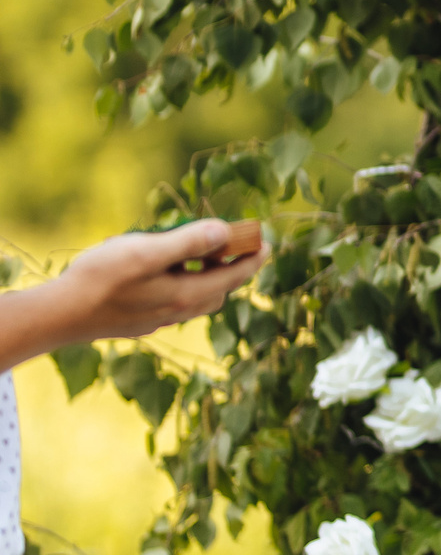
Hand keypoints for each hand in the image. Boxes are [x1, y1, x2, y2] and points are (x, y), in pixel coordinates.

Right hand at [0, 221, 266, 372]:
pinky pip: (172, 304)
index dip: (254, 258)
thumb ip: (189, 241)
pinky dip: (181, 286)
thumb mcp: (148, 251)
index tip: (267, 242)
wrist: (58, 316)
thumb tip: (225, 231)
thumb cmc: (101, 279)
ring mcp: (156, 320)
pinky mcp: (137, 323)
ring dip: (204, 277)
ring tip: (197, 253)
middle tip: (235, 244)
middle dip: (232, 268)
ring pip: (195, 299)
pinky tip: (162, 273)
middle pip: (218, 290)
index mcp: (186, 295)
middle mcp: (176, 312)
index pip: (234, 277)